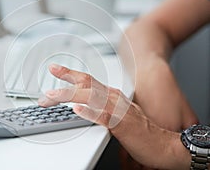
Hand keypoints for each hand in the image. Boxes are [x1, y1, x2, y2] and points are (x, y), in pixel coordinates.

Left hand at [38, 64, 190, 168]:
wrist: (162, 144)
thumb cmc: (140, 130)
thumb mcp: (116, 114)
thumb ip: (100, 108)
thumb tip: (82, 107)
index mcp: (111, 95)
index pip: (87, 80)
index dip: (70, 73)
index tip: (55, 69)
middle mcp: (113, 98)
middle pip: (86, 83)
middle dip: (65, 78)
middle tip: (50, 74)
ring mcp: (117, 110)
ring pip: (90, 97)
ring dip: (69, 95)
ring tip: (52, 96)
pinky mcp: (122, 125)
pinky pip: (103, 116)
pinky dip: (90, 112)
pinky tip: (77, 110)